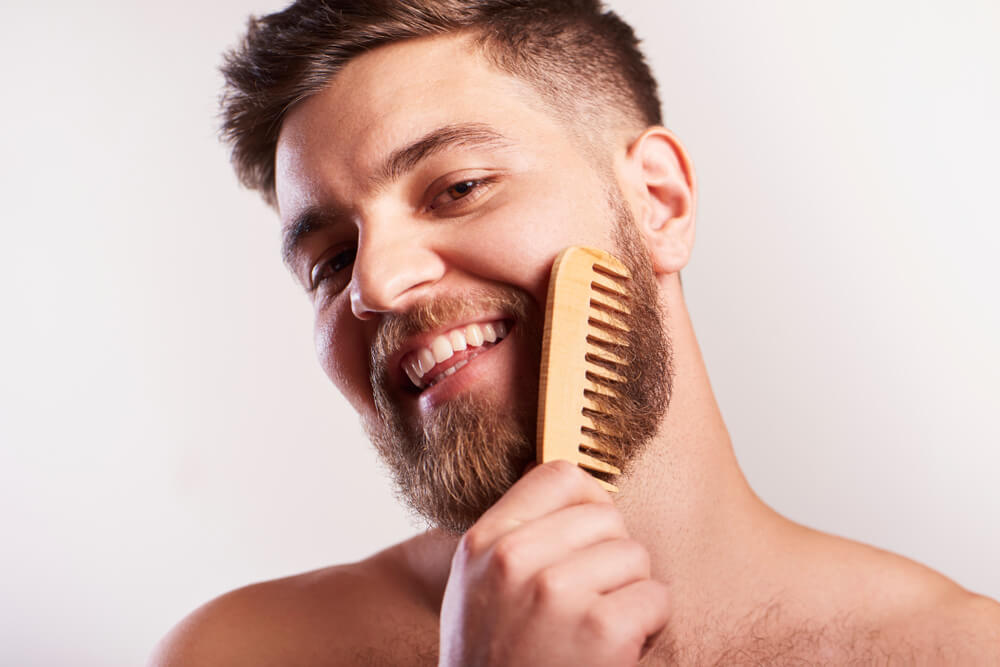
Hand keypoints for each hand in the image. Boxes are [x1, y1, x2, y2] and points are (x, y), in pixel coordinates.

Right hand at [438, 460, 668, 665]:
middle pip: (606, 517)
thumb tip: (567, 484)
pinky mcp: (601, 629)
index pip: (558, 475)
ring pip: (635, 556)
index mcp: (484, 543)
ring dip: (630, 595)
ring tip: (596, 631)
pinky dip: (647, 628)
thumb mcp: (477, 590)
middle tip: (588, 603)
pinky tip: (615, 652)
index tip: (590, 534)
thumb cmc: (494, 663)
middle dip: (611, 559)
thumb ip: (512, 536)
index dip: (588, 501)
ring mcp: (557, 592)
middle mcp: (514, 560)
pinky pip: (655, 598)